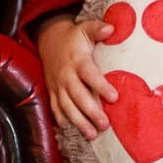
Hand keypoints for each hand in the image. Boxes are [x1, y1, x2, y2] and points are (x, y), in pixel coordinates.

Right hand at [37, 15, 115, 139]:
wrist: (48, 40)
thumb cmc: (73, 38)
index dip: (101, 86)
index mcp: (77, 60)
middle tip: (105, 124)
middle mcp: (66, 75)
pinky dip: (62, 121)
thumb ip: (98, 29)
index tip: (114, 97)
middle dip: (91, 112)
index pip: (90, 75)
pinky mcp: (52, 92)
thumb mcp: (85, 29)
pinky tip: (72, 131)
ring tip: (92, 134)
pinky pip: (55, 109)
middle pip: (78, 96)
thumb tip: (112, 28)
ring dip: (79, 122)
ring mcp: (57, 86)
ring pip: (67, 107)